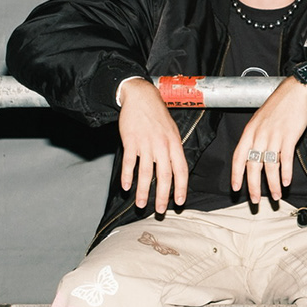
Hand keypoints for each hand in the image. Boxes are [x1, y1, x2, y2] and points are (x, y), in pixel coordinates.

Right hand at [117, 78, 188, 213]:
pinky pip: (129, 161)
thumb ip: (174, 150)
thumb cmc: (158, 115)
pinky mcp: (131, 140)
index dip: (181, 188)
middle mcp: (162, 145)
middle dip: (162, 196)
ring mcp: (146, 143)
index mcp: (174, 144)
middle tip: (160, 211)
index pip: (181, 170)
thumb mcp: (172, 131)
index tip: (179, 202)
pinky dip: (127, 175)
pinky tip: (125, 187)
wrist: (141, 96)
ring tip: (141, 205)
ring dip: (143, 190)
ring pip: (146, 172)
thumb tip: (176, 171)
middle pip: (164, 175)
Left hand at [232, 77, 306, 204]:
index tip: (236, 189)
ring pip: (270, 166)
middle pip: (253, 166)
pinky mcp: (289, 136)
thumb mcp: (259, 121)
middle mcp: (259, 136)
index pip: (238, 157)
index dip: (236, 174)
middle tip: (256, 200)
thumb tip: (253, 159)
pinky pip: (286, 159)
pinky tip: (287, 181)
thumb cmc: (276, 108)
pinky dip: (286, 172)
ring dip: (273, 184)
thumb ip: (255, 139)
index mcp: (249, 132)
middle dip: (253, 186)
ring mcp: (274, 136)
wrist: (293, 93)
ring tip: (277, 196)